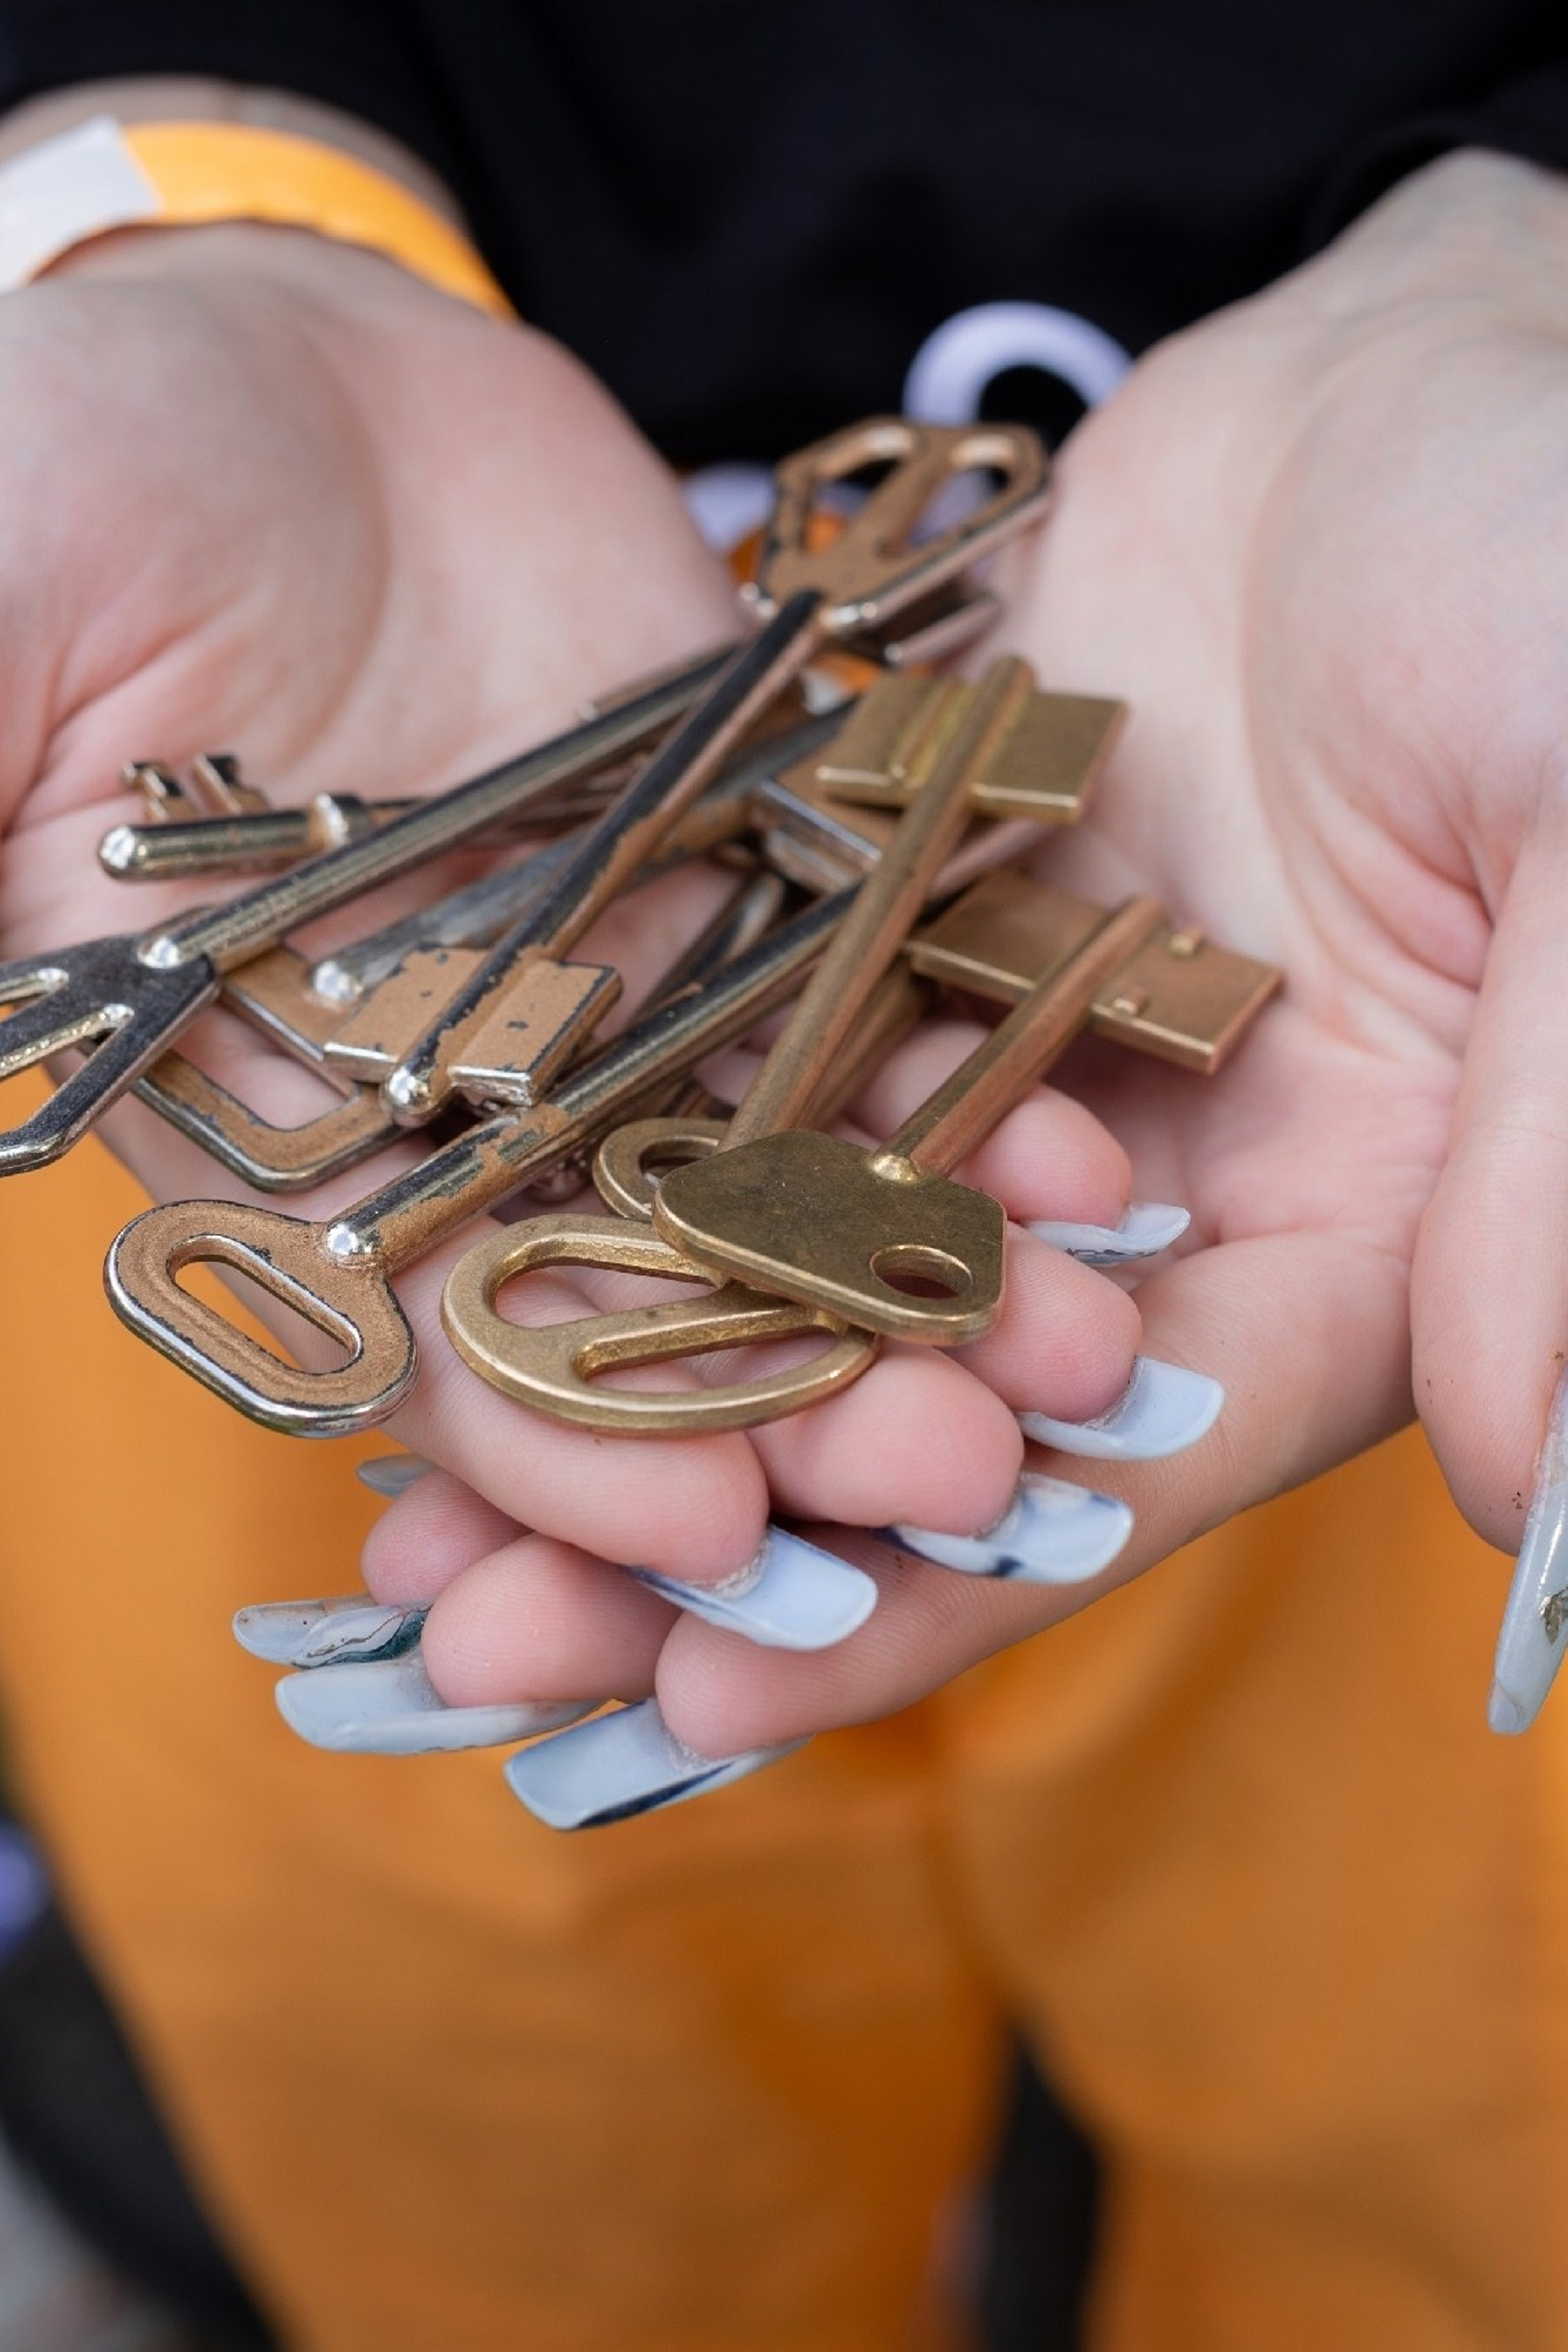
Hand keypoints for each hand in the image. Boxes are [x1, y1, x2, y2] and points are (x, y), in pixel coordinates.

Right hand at [0, 220, 1142, 1633]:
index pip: (427, 1331)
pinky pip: (878, 989)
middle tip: (965, 1479)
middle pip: (651, 1288)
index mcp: (278, 1113)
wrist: (255, 364)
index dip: (558, 1446)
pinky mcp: (749, 863)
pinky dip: (977, 1075)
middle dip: (802, 1398)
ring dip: (933, 1270)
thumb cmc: (67, 497)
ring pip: (793, 1165)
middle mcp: (471, 1091)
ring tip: (1086, 1349)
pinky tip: (1099, 1155)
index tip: (709, 1539)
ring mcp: (629, 984)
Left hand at [361, 147, 1567, 1760]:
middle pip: (921, 1413)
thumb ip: (1556, 1176)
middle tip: (474, 1643)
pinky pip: (756, 1079)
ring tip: (406, 1507)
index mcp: (1351, 1237)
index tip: (698, 1706)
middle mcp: (1173, 1196)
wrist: (1429, 363)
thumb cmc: (1561, 574)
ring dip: (619, 1381)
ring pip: (804, 1272)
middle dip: (708, 1527)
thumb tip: (1528, 1494)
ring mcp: (1031, 1069)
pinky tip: (452, 1245)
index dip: (921, 1595)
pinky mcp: (922, 942)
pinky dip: (620, 1171)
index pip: (1116, 1476)